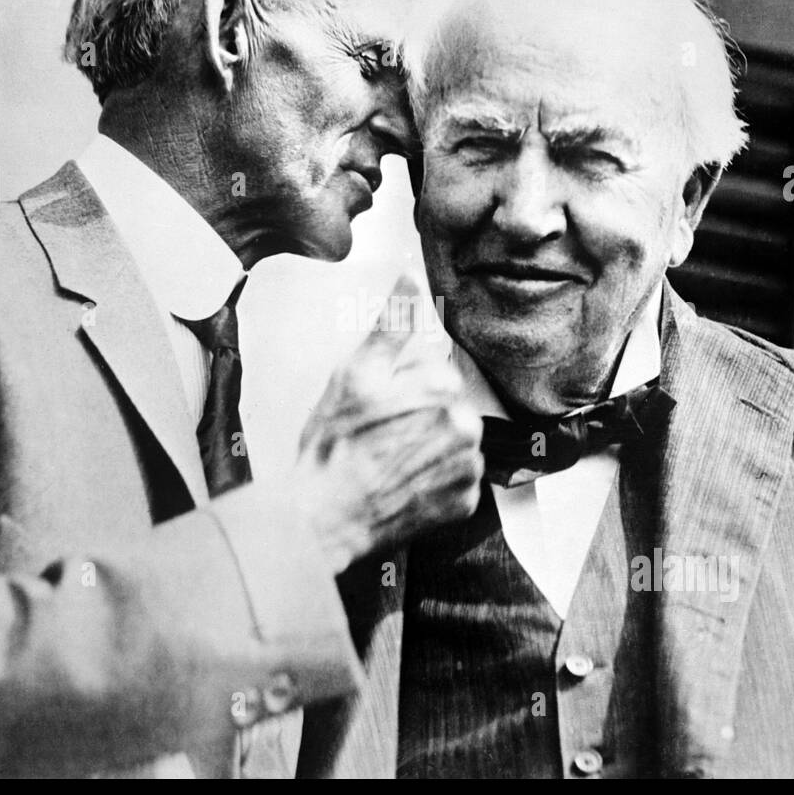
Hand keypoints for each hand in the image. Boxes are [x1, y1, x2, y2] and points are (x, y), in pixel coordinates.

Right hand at [295, 276, 482, 572]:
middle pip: (445, 402)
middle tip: (377, 434)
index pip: (432, 363)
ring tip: (387, 460)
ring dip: (428, 444)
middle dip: (418, 410)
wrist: (325, 518)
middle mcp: (466, 424)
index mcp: (441, 386)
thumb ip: (391, 324)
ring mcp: (468, 468)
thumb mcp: (354, 374)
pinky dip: (434, 480)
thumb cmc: (333, 445)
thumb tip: (410, 275)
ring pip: (452, 440)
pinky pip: (455, 479)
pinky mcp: (464, 504)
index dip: (401, 378)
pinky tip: (401, 483)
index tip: (378, 401)